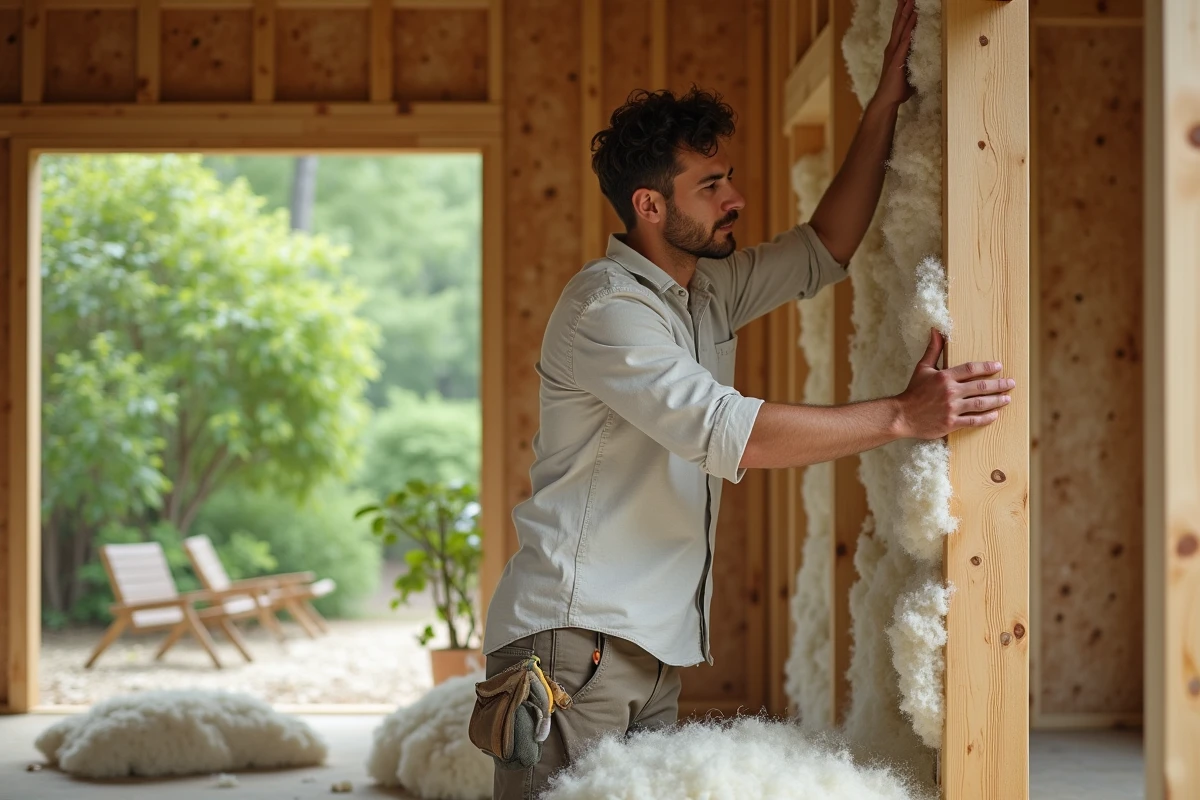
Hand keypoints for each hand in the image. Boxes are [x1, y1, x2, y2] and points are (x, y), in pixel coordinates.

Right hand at [874, 0, 917, 106]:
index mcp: (895, 49)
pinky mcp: (897, 60)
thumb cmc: (898, 89)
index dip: (903, 13)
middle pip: (899, 23)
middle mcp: (892, 47)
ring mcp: (894, 53)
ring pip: (901, 28)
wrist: (887, 100)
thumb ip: (915, 63)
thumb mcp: (909, 72)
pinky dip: (909, 28)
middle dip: (903, 7)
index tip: (906, 0)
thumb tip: (926, 62)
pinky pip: (905, 40)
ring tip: (910, 0)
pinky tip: (913, 18)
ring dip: (906, 13)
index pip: (899, 27)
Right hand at [896, 329, 1013, 439]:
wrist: (901, 416)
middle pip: (981, 386)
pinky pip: (973, 420)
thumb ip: (933, 349)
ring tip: (1007, 398)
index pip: (971, 369)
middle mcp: (950, 392)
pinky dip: (986, 418)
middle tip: (1011, 383)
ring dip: (997, 401)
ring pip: (980, 403)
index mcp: (944, 377)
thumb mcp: (922, 368)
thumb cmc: (913, 391)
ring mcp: (951, 408)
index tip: (999, 366)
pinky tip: (995, 415)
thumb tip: (936, 331)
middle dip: (999, 384)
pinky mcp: (951, 423)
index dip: (987, 366)